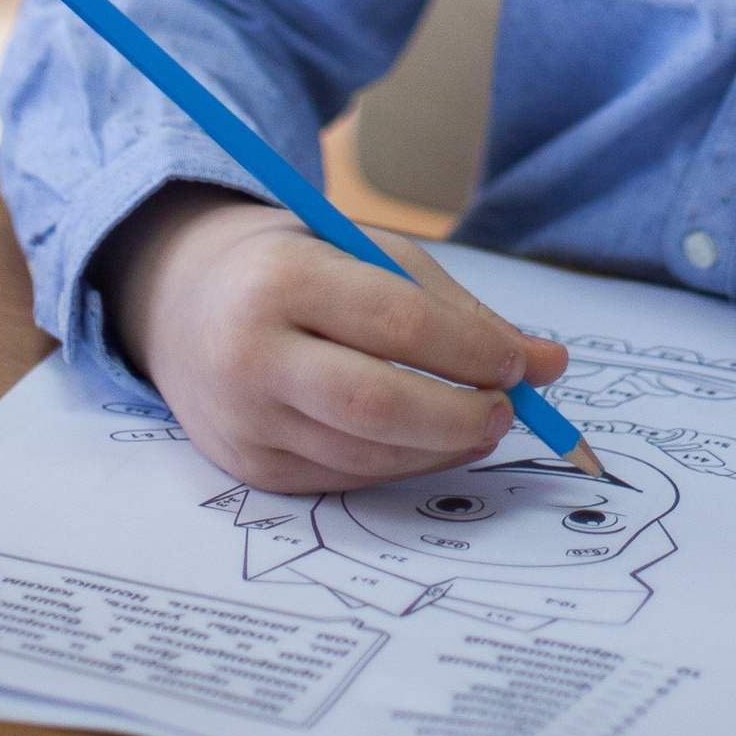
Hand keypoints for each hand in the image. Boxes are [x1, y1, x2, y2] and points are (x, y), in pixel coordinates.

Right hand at [95, 184, 567, 493]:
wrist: (185, 301)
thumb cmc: (299, 265)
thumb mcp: (369, 256)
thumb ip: (457, 310)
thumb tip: (550, 364)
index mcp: (283, 279)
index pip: (394, 324)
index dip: (468, 350)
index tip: (518, 363)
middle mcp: (251, 355)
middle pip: (375, 405)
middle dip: (457, 417)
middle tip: (507, 410)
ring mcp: (244, 421)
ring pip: (363, 455)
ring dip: (438, 449)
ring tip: (478, 424)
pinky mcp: (247, 469)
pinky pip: (341, 478)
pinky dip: (398, 464)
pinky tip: (427, 442)